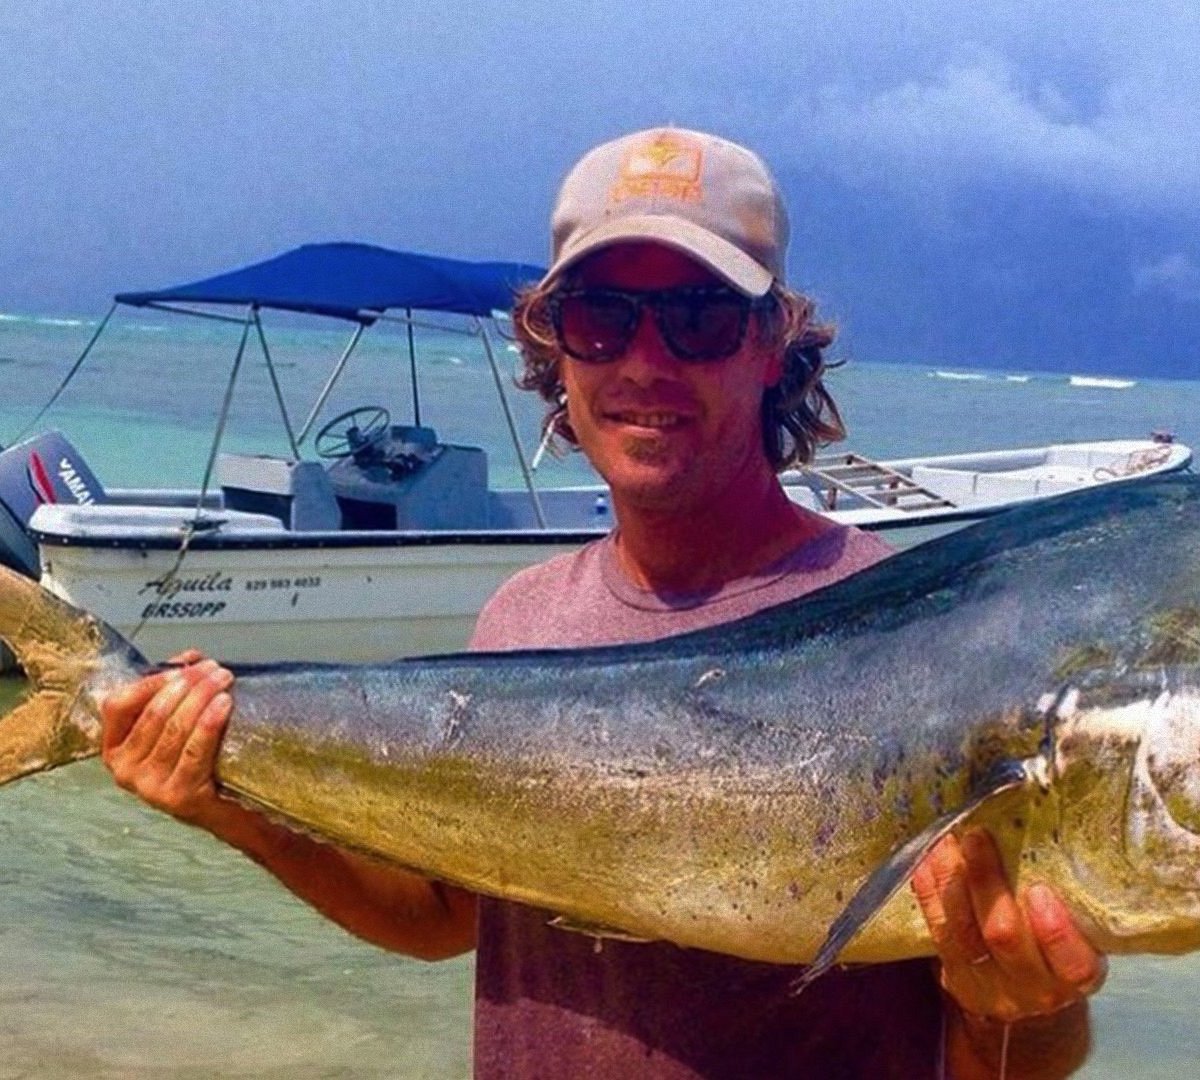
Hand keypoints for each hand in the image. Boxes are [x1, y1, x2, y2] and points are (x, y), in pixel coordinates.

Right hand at [100, 649, 234, 827]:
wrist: (223, 808)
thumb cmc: (198, 760)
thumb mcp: (177, 724)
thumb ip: (176, 689)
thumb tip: (189, 658)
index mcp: (115, 747)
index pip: (118, 705)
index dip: (150, 682)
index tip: (183, 668)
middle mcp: (124, 769)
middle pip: (154, 713)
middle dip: (188, 684)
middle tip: (215, 669)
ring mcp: (149, 786)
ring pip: (175, 728)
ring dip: (202, 697)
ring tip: (224, 680)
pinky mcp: (177, 797)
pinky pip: (195, 750)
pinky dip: (210, 722)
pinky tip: (225, 704)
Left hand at [911, 829, 1106, 1021]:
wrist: (1026, 992)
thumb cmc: (1058, 945)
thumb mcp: (1078, 930)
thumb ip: (1068, 897)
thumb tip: (1040, 826)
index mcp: (1075, 974)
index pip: (1073, 963)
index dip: (1055, 931)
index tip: (1039, 890)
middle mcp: (1034, 988)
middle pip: (1004, 936)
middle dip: (986, 882)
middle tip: (977, 837)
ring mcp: (990, 986)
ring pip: (963, 931)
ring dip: (952, 878)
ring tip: (948, 839)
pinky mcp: (956, 978)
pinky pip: (938, 931)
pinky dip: (931, 892)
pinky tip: (927, 861)